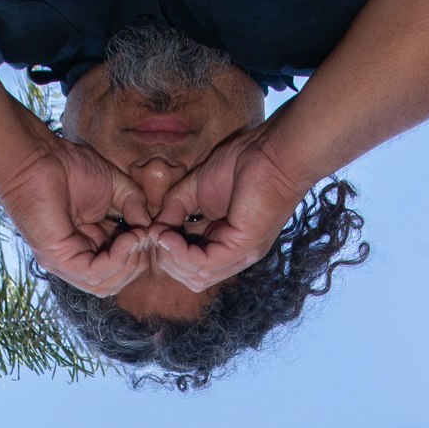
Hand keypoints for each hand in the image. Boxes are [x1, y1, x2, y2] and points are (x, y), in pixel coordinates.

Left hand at [0, 135, 155, 296]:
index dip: (138, 253)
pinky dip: (117, 260)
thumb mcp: (115, 186)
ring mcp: (63, 262)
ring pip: (105, 284)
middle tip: (147, 236)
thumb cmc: (69, 166)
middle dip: (137, 262)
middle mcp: (72, 259)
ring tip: (139, 236)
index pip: (117, 266)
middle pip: (113, 281)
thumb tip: (148, 227)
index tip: (152, 231)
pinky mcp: (57, 259)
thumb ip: (134, 204)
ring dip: (130, 262)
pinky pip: (94, 274)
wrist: (38, 156)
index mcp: (85, 244)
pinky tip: (129, 239)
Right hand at [150, 124, 310, 292]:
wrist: (275, 150)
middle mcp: (237, 254)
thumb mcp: (197, 186)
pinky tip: (167, 237)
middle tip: (154, 237)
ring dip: (171, 259)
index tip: (153, 232)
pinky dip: (181, 254)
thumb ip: (176, 206)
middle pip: (194, 277)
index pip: (194, 264)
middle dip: (167, 261)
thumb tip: (155, 227)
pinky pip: (205, 264)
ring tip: (158, 235)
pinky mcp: (244, 246)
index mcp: (228, 241)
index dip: (169, 253)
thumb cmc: (244, 161)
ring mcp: (242, 253)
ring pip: (198, 276)